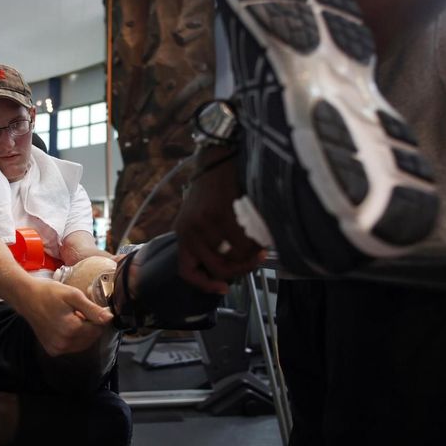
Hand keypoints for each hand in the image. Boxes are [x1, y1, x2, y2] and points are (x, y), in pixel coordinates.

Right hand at [19, 277, 113, 356]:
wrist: (26, 297)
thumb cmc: (49, 292)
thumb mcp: (73, 295)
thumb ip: (92, 309)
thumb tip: (110, 318)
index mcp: (71, 329)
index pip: (98, 329)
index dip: (99, 317)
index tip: (92, 307)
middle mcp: (64, 343)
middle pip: (91, 338)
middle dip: (91, 325)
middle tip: (81, 310)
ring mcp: (57, 348)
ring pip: (83, 344)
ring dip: (84, 332)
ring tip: (74, 316)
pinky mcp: (52, 350)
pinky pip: (72, 346)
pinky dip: (74, 337)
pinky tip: (67, 324)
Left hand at [174, 146, 264, 293]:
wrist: (218, 157)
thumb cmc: (215, 187)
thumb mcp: (201, 215)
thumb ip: (208, 239)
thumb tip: (230, 264)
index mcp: (182, 233)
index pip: (187, 270)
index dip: (204, 284)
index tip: (223, 288)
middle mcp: (189, 231)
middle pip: (216, 267)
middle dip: (240, 271)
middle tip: (255, 262)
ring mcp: (204, 223)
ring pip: (233, 257)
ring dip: (251, 256)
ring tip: (261, 246)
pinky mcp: (220, 214)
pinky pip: (242, 242)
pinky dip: (255, 244)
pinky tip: (262, 237)